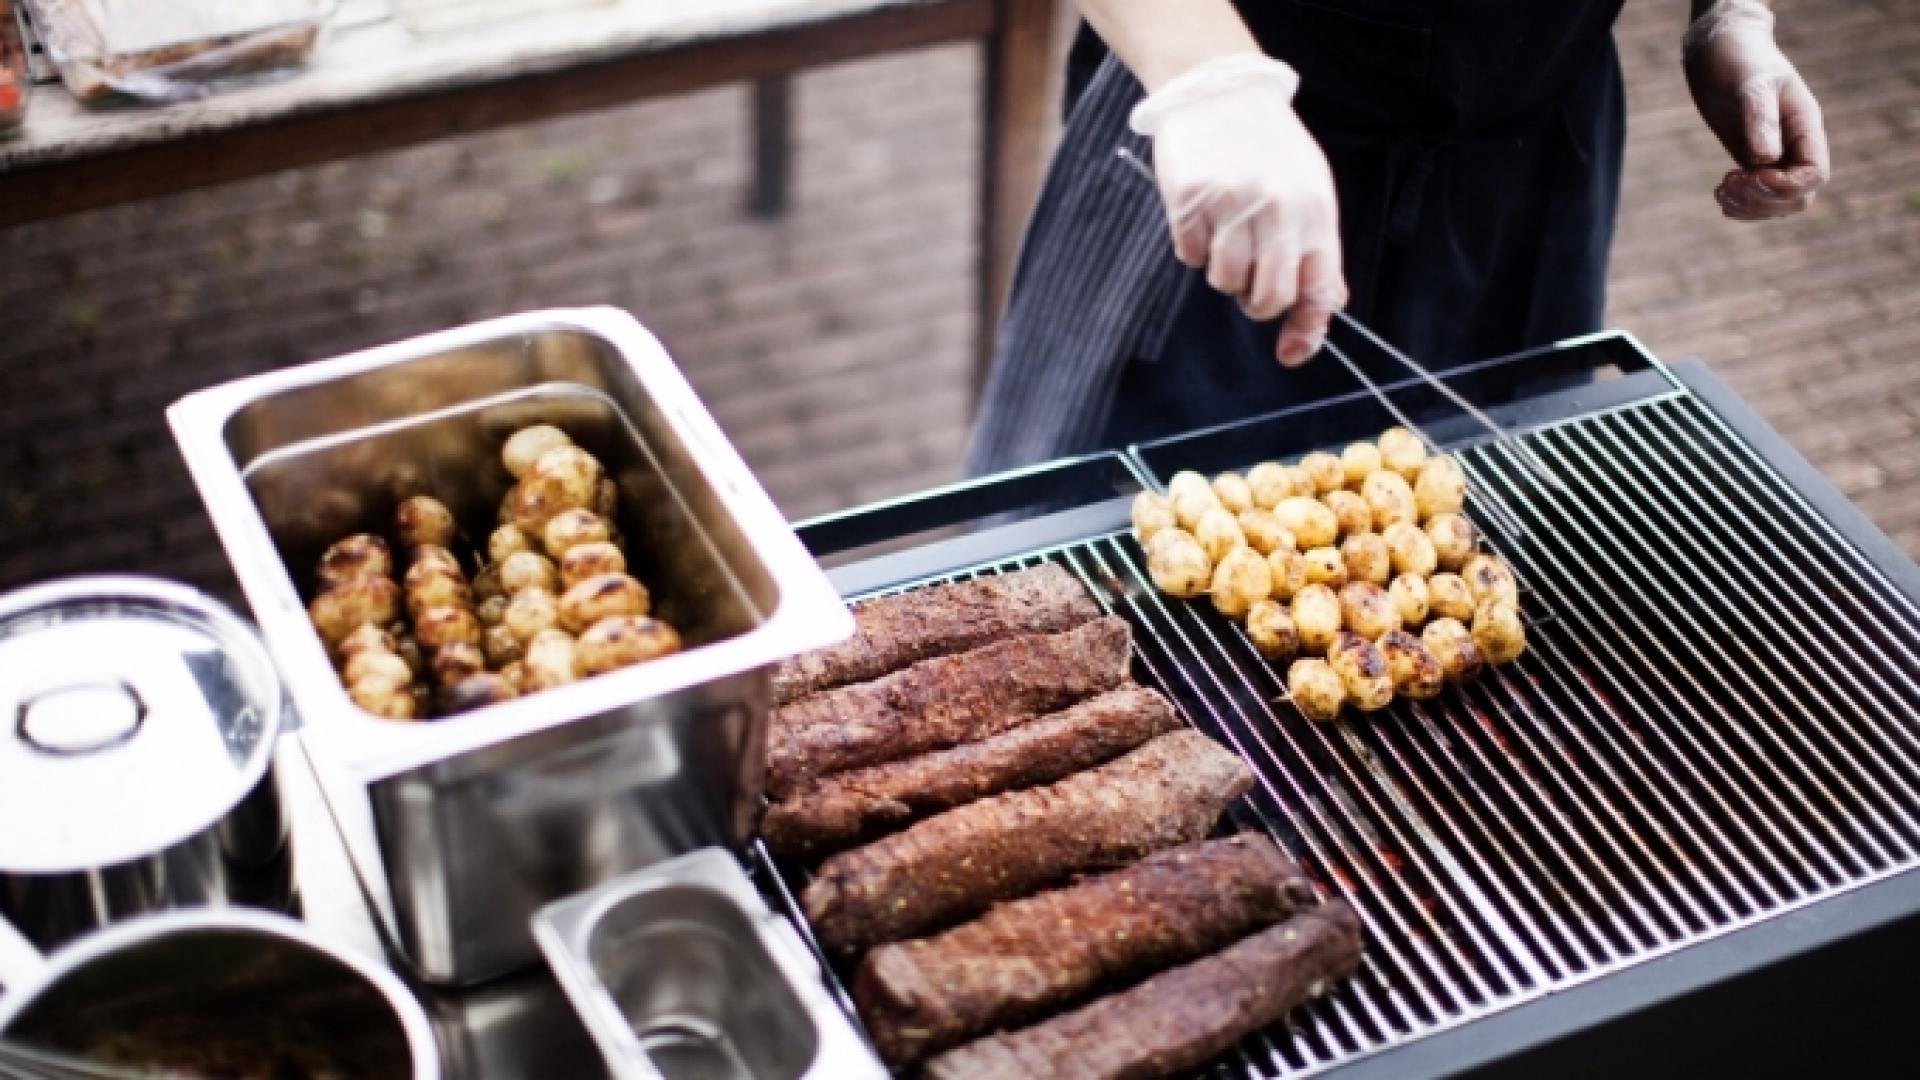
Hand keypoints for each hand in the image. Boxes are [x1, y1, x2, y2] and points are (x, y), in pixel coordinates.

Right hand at [1133, 55, 1345, 365]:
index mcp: (1315, 211)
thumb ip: (1316, 247)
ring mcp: (1232, 206)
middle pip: (1269, 298)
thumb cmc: (1269, 147)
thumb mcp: (1309, 190)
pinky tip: (1202, 212)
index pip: (1318, 289)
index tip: (1290, 354)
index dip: (1305, 330)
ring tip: (1225, 231)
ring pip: (1226, 281)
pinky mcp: (1190, 201)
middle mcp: (1277, 210)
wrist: (1221, 91)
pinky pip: (1191, 256)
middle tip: (1248, 279)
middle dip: (1257, 302)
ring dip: (1223, 271)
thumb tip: (1325, 307)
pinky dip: (1194, 245)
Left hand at [1683, 0, 1829, 219]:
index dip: (1786, 186)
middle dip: (1764, 200)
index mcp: (1806, 126)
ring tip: (1721, 190)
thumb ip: (1760, 120)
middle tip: (1728, 184)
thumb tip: (1764, 160)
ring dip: (1751, 207)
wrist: (1721, 50)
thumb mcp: (1752, 85)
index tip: (1751, 176)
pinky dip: (1741, 205)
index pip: (1814, 174)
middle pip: (1798, 197)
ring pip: (1778, 203)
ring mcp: (1775, 156)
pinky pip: (1758, 197)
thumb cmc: (1741, 60)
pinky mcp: (1752, 161)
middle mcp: (1796, 145)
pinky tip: (1721, 196)